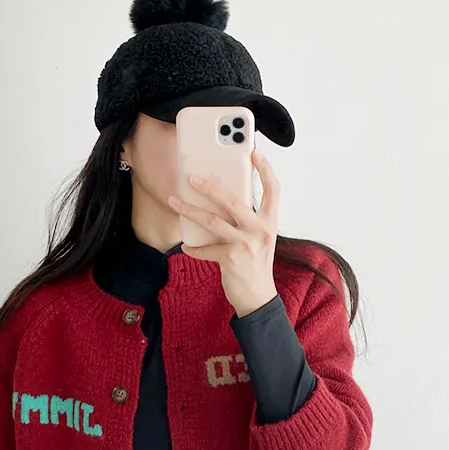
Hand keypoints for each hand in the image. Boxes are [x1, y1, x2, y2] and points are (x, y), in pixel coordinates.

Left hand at [168, 148, 280, 317]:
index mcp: (270, 222)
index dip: (265, 169)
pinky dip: (193, 248)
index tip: (255, 152)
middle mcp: (260, 230)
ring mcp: (246, 244)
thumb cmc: (255, 264)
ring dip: (190, 210)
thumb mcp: (259, 238)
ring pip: (212, 220)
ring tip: (174, 201)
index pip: (273, 190)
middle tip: (193, 177)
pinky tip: (186, 246)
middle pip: (233, 199)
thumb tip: (222, 199)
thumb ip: (248, 219)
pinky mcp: (231, 258)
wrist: (258, 297)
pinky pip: (206, 248)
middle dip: (210, 186)